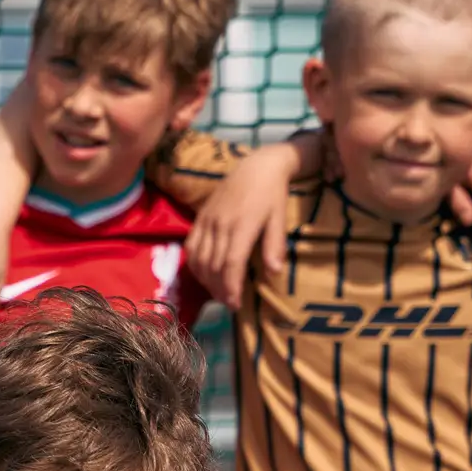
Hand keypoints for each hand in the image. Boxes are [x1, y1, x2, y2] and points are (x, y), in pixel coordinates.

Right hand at [184, 142, 299, 309]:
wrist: (257, 165)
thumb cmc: (273, 193)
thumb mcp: (280, 217)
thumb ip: (274, 245)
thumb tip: (274, 273)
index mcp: (242, 225)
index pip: (230, 264)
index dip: (231, 287)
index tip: (236, 304)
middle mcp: (221, 224)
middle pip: (213, 266)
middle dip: (220, 290)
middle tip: (229, 304)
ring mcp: (208, 221)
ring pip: (199, 259)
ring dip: (206, 281)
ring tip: (218, 293)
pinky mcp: (201, 218)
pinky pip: (191, 247)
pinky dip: (195, 265)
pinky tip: (204, 275)